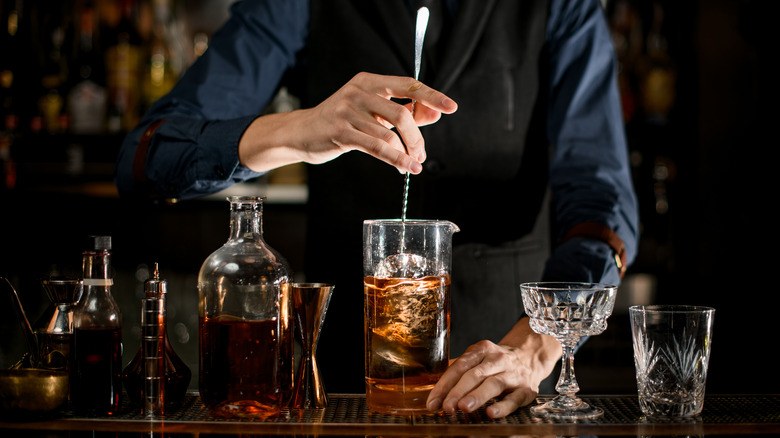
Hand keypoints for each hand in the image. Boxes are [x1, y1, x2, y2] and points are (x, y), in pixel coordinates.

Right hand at [238, 72, 456, 173]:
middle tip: (421, 154)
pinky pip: (376, 147)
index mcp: (369, 81)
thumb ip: (402, 111)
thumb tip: (434, 114)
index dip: (432, 96)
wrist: (302, 132)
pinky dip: (395, 160)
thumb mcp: (372, 112)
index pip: (408, 85)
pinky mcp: (341, 132)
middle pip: (402, 114)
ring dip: (407, 153)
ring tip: (412, 164)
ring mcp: (348, 112)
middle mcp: (358, 92)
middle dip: (417, 138)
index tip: (451, 107)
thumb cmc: (342, 122)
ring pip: (390, 134)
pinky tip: (404, 168)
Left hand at [426, 318, 560, 418]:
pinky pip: (514, 399)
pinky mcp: (526, 389)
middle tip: (446, 407)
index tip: (433, 401)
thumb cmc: (497, 362)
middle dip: (457, 391)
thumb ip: (458, 369)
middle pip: (474, 375)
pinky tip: (490, 413)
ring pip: (493, 384)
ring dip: (477, 396)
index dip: (444, 385)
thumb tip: (433, 386)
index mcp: (481, 350)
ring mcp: (512, 374)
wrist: (531, 356)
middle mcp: (497, 360)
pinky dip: (502, 406)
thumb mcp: (478, 357)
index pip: (459, 366)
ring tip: (463, 408)